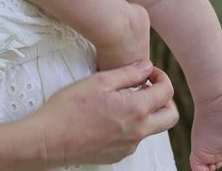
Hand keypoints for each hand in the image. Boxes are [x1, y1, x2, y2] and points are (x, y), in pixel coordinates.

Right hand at [21, 61, 176, 166]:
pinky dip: (132, 124)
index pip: (166, 92)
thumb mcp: (99, 81)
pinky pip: (136, 138)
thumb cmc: (70, 107)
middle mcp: (138, 132)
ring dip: (148, 111)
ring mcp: (129, 146)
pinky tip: (111, 114)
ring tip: (125, 97)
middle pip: (171, 116)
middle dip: (165, 98)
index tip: (148, 72)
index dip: (161, 77)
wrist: (51, 139)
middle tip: (148, 86)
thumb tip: (147, 67)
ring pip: (154, 128)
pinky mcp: (119, 154)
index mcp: (135, 110)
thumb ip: (128, 73)